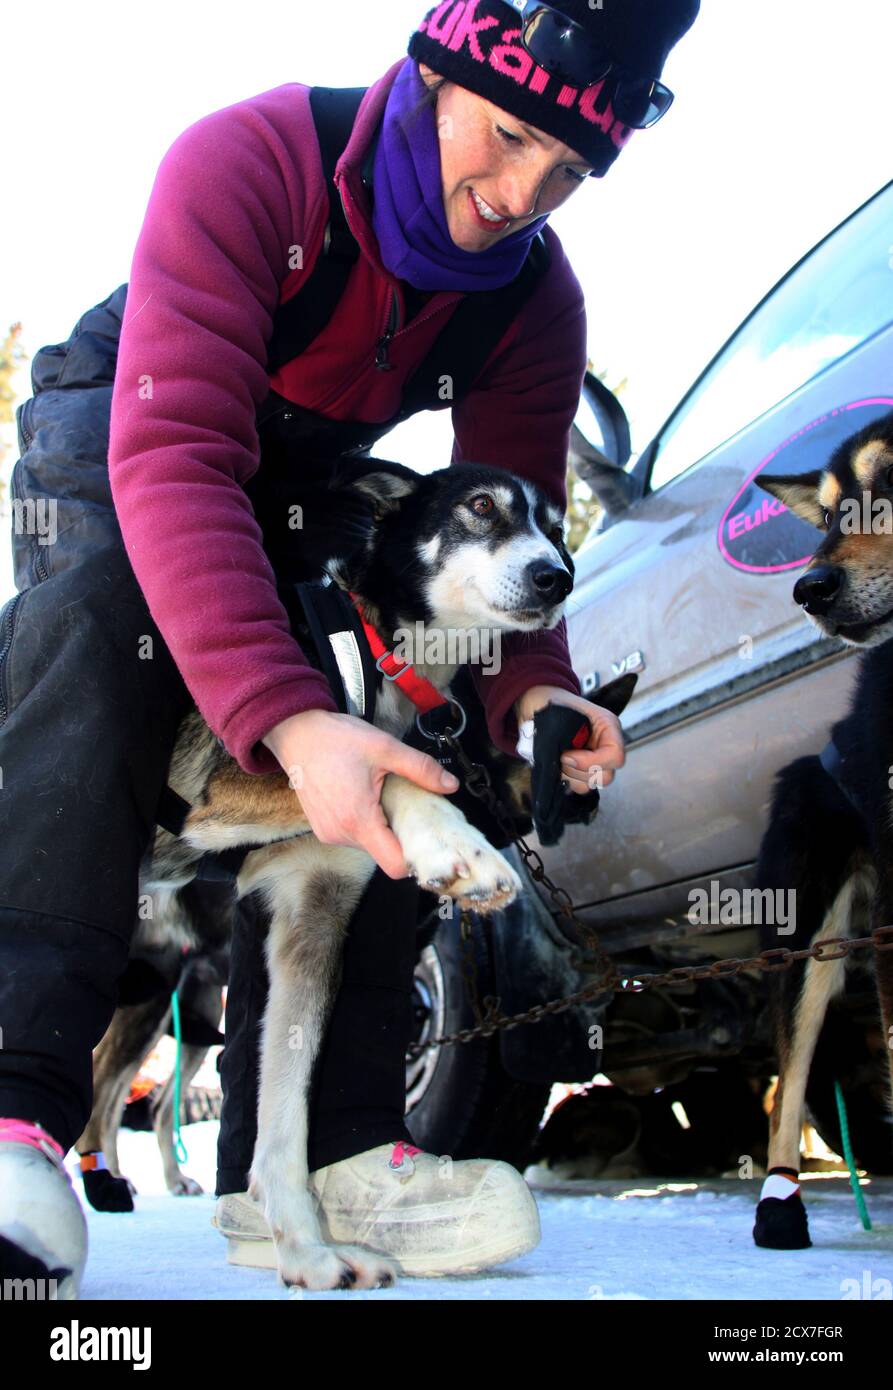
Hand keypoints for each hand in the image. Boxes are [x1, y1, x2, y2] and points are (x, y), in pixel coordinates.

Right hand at [262, 709, 459, 878]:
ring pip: (370, 846)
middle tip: (409, 806)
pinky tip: (366, 798)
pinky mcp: (323, 829)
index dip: (417, 857)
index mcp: (359, 820)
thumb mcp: (385, 747)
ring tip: (382, 797)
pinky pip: (354, 837)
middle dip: (401, 835)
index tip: (429, 839)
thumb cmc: (334, 740)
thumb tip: (450, 785)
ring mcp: (329, 833)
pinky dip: (366, 823)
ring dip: (383, 827)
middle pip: (385, 854)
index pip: (395, 865)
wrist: (295, 734)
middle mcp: (341, 834)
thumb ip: (421, 768)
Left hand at [514, 685, 625, 793]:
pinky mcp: (583, 771)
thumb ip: (564, 733)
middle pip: (606, 776)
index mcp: (608, 726)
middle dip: (578, 771)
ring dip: (570, 777)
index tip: (566, 755)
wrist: (541, 705)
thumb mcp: (560, 711)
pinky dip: (565, 781)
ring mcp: (596, 760)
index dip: (591, 762)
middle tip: (559, 758)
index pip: (615, 755)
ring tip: (556, 761)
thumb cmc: (552, 703)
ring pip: (591, 785)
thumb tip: (562, 756)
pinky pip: (580, 787)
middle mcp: (606, 745)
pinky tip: (556, 768)